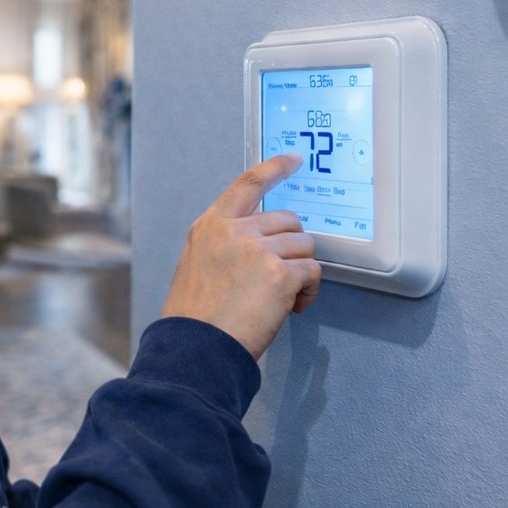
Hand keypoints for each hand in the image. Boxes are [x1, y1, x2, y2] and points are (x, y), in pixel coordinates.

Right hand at [160, 154, 321, 359]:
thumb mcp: (196, 265)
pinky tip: (292, 306)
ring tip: (283, 297)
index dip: (275, 168)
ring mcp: (257, 250)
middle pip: (287, 220)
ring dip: (300, 271)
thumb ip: (225, 243)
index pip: (247, 183)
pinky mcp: (279, 274)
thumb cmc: (194, 318)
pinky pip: (312, 271)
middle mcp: (234, 231)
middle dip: (291, 247)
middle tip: (280, 275)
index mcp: (210, 226)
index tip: (292, 160)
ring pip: (304, 246)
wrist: (196, 348)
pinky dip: (308, 290)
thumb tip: (260, 241)